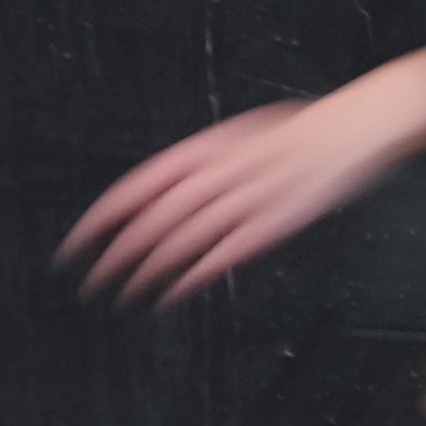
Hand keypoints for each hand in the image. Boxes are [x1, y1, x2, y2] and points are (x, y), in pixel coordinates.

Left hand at [57, 98, 387, 306]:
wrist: (351, 128)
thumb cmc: (294, 131)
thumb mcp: (238, 134)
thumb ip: (198, 163)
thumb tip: (155, 192)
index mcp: (206, 147)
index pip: (137, 186)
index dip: (102, 218)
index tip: (75, 244)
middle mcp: (219, 172)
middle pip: (153, 219)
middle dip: (115, 254)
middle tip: (89, 282)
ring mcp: (246, 199)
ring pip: (181, 242)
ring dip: (145, 273)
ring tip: (120, 297)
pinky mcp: (271, 225)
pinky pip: (220, 257)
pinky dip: (189, 279)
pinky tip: (168, 297)